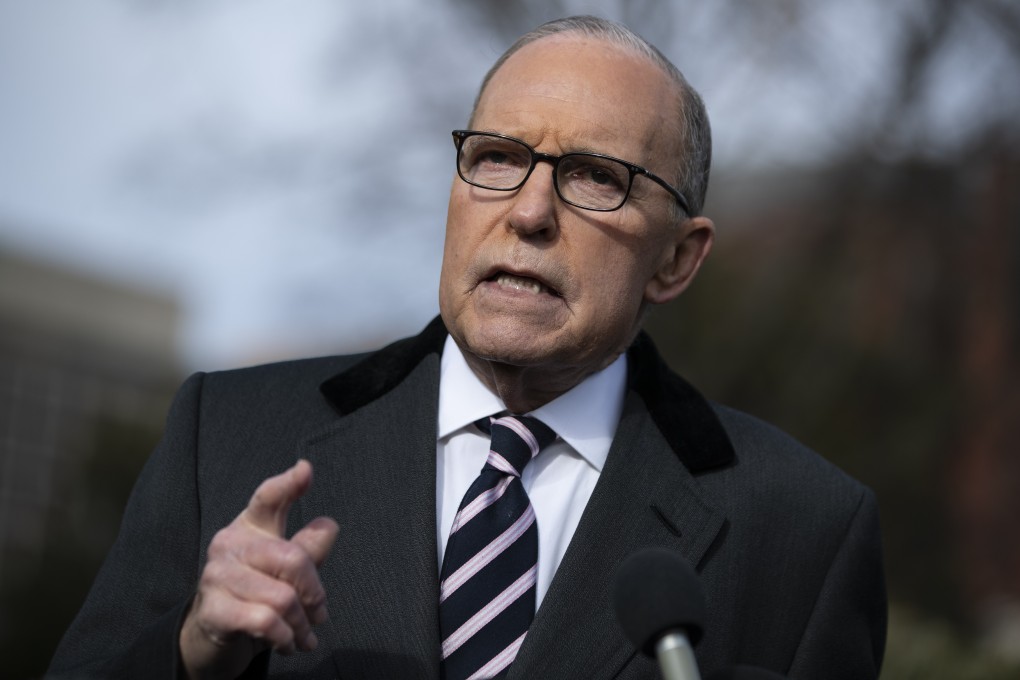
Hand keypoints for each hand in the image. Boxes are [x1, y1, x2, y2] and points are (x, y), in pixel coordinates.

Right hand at [179, 460, 339, 679]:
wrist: (212, 637)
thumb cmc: (255, 593)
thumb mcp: (283, 570)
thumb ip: (307, 548)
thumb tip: (329, 525)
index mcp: (250, 527)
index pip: (268, 499)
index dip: (288, 484)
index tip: (306, 470)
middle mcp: (229, 543)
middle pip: (293, 559)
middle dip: (315, 594)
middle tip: (319, 615)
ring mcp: (217, 576)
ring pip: (283, 597)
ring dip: (301, 624)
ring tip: (304, 635)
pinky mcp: (213, 609)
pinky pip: (265, 621)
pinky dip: (285, 637)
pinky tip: (288, 643)